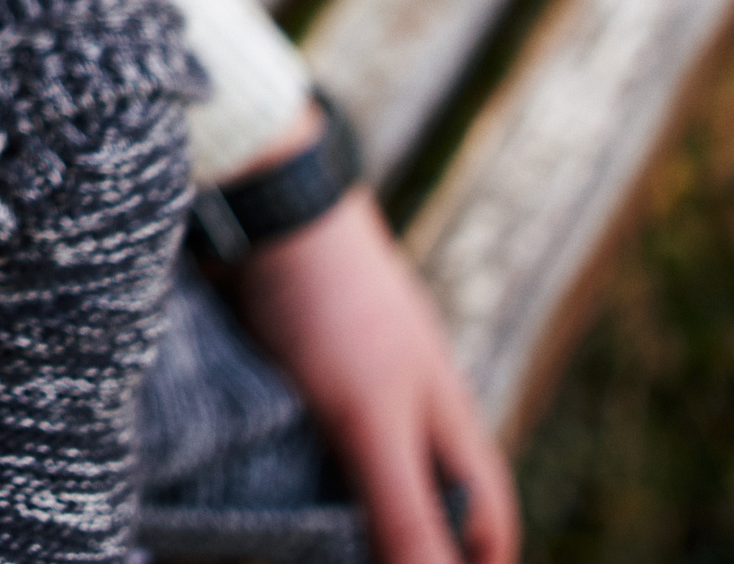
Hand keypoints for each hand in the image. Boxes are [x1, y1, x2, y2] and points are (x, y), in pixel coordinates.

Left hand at [227, 188, 519, 563]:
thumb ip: (403, 510)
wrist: (263, 205)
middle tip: (341, 561)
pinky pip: (297, 439)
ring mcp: (349, 385)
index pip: (483, 520)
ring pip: (353, 472)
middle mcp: (406, 408)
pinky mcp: (293, 367)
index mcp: (447, 425)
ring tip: (289, 544)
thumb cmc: (332, 308)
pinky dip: (282, 471)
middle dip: (401, 542)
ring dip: (331, 512)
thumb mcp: (370, 421)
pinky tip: (249, 492)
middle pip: (420, 501)